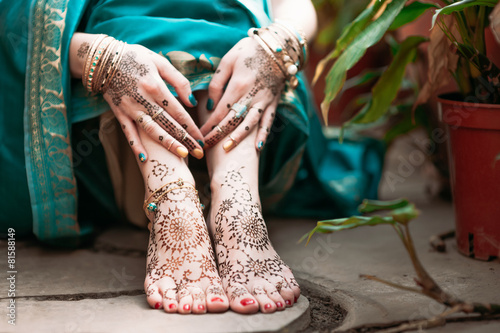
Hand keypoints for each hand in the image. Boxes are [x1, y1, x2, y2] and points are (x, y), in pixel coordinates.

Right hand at [102, 43, 203, 159]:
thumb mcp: (159, 62)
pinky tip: (144, 159)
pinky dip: (135, 145)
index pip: (179, 112)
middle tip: (199, 152)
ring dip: (167, 144)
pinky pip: (128, 132)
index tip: (202, 139)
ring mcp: (131, 108)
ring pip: (152, 130)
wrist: (101, 58)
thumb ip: (178, 81)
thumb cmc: (135, 57)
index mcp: (156, 86)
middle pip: (169, 124)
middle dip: (186, 139)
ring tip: (182, 155)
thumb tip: (191, 101)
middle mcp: (144, 99)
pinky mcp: (119, 113)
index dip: (192, 127)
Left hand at [201, 37, 284, 150]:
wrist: (279, 46)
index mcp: (238, 85)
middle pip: (232, 121)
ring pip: (250, 124)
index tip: (198, 135)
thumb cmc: (249, 50)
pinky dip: (264, 135)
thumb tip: (209, 104)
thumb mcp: (228, 60)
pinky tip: (258, 147)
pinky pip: (269, 122)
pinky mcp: (273, 103)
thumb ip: (217, 83)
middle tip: (204, 147)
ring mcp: (264, 101)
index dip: (208, 125)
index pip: (219, 111)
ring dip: (238, 138)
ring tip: (227, 150)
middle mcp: (251, 96)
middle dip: (217, 135)